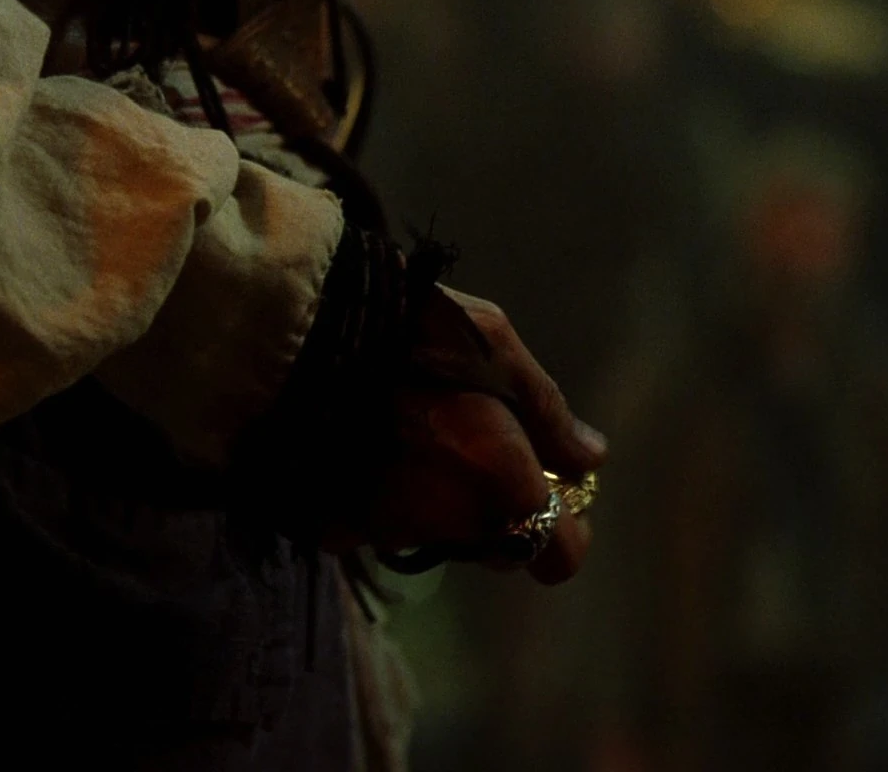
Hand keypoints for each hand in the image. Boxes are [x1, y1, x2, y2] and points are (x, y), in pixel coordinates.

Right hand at [347, 287, 607, 584]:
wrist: (296, 336)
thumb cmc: (409, 330)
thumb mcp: (495, 346)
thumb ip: (549, 413)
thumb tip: (590, 458)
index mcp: (501, 484)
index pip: (559, 557)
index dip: (562, 529)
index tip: (551, 491)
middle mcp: (449, 525)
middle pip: (496, 547)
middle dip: (498, 510)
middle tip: (476, 448)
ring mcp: (389, 533)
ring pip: (437, 534)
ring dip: (439, 501)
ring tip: (411, 433)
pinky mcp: (335, 530)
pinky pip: (378, 525)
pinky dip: (382, 497)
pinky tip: (368, 446)